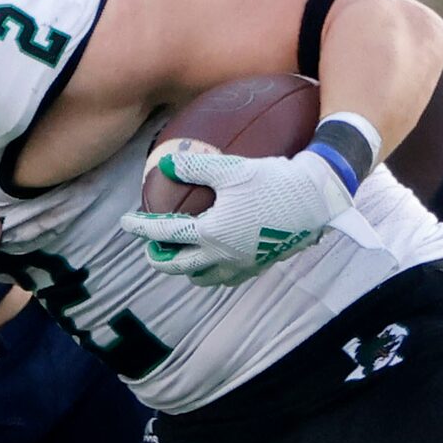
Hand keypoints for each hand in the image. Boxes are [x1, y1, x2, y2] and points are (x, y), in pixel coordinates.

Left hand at [121, 145, 353, 286]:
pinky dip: (214, 271)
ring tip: (183, 254)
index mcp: (210, 233)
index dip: (142, 228)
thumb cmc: (273, 180)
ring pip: (204, 277)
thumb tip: (164, 164)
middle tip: (151, 247)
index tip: (126, 223)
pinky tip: (218, 257)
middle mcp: (223, 256)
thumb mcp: (231, 169)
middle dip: (160, 258)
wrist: (316, 200)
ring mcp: (242, 265)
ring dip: (188, 268)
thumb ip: (194, 167)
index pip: (165, 234)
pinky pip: (228, 277)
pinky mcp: (259, 266)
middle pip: (179, 266)